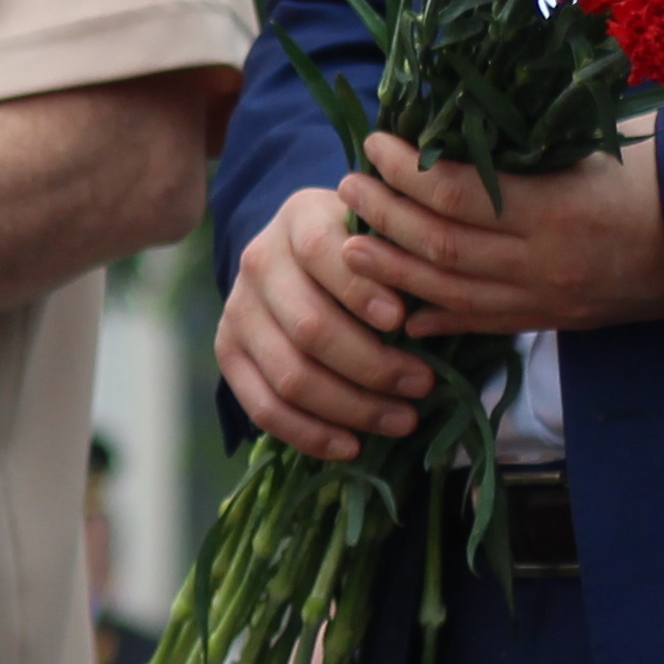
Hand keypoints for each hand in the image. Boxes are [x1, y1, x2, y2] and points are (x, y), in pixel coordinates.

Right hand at [216, 183, 431, 460]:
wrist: (304, 257)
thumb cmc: (368, 250)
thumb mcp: (387, 234)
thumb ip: (404, 260)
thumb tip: (435, 314)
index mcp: (300, 217)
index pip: (321, 251)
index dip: (359, 290)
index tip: (401, 321)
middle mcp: (259, 260)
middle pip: (310, 326)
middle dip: (372, 365)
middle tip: (423, 386)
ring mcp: (237, 309)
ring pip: (290, 375)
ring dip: (352, 407)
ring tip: (403, 420)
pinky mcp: (228, 352)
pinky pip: (264, 407)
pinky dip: (310, 434)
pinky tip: (351, 446)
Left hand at [335, 129, 663, 340]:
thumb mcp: (602, 145)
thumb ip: (533, 143)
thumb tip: (462, 122)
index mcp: (556, 209)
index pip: (456, 195)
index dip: (405, 172)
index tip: (375, 144)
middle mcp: (543, 262)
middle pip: (440, 246)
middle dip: (384, 218)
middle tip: (346, 187)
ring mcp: (547, 299)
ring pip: (450, 294)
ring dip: (392, 271)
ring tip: (349, 246)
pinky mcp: (555, 320)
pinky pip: (483, 325)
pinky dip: (437, 319)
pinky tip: (402, 313)